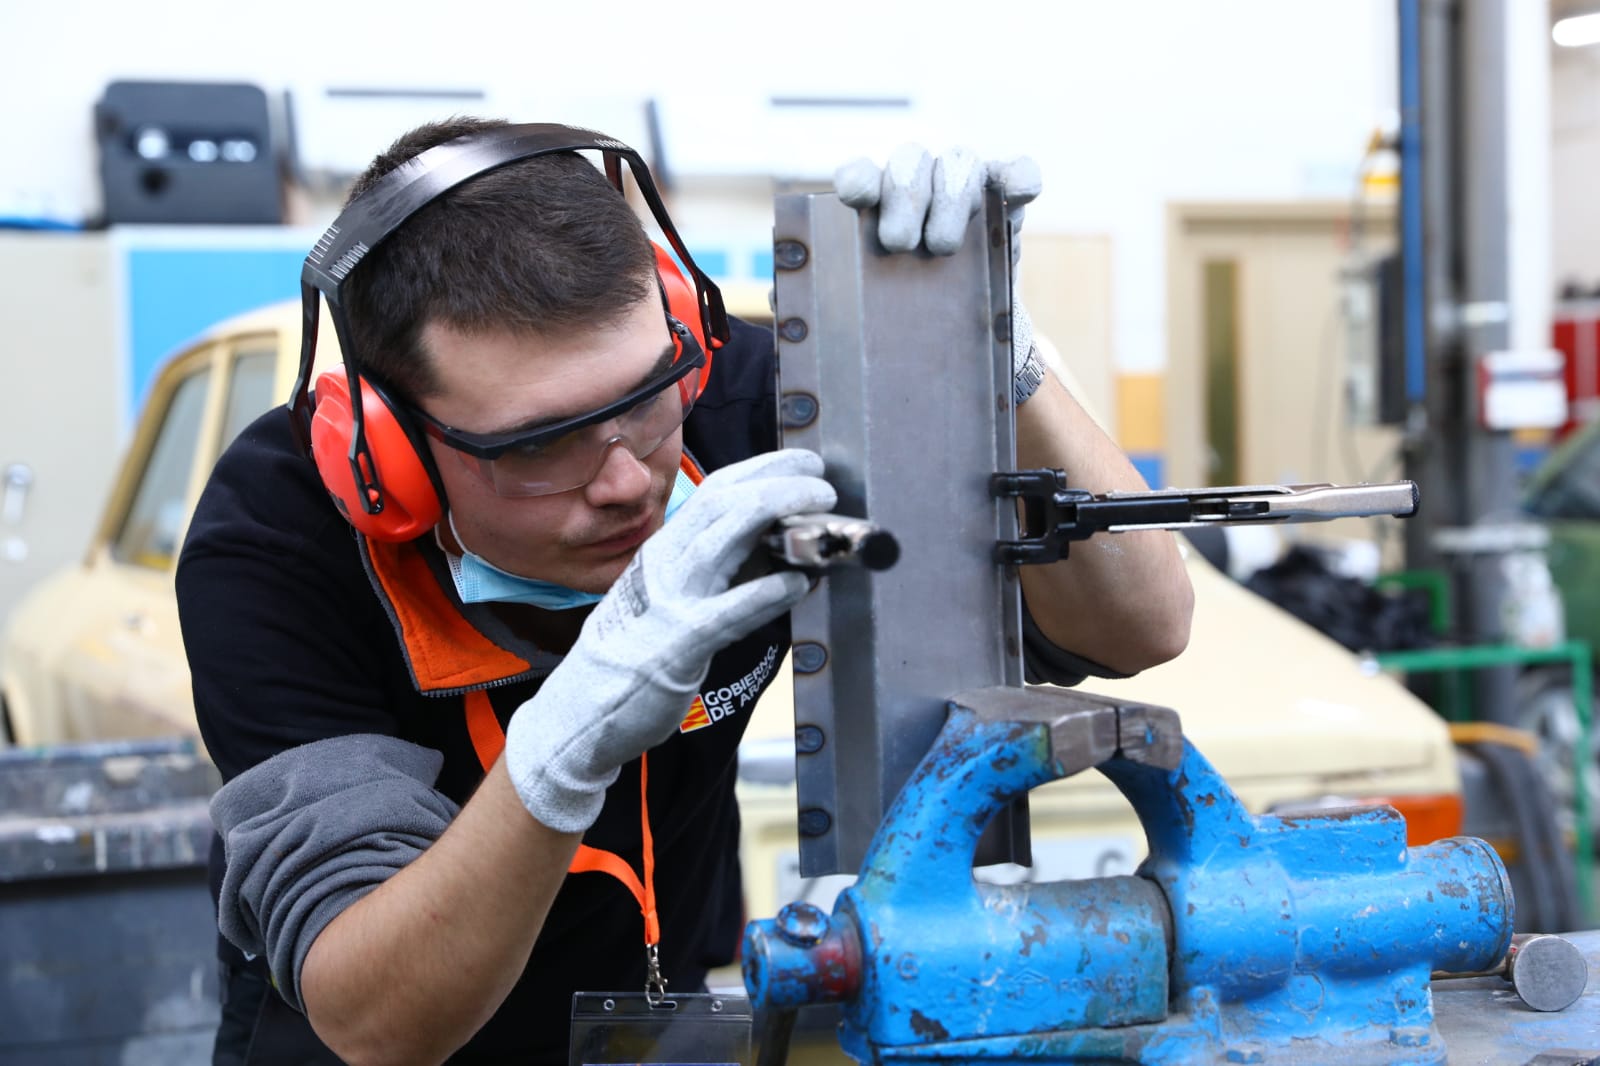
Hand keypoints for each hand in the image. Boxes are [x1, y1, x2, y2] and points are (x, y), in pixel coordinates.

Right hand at [504, 448, 836, 831]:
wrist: (582, 710)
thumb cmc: (635, 653)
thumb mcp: (674, 596)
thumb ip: (721, 573)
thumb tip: (783, 553)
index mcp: (665, 548)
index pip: (717, 490)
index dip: (765, 468)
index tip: (804, 464)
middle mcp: (665, 563)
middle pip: (724, 502)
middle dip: (778, 481)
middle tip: (822, 483)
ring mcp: (670, 600)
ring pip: (723, 538)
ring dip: (775, 514)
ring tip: (819, 512)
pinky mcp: (678, 644)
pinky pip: (725, 611)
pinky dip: (764, 593)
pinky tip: (797, 583)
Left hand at [834, 145, 1045, 403]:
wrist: (961, 333)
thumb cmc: (898, 313)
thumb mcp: (861, 309)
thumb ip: (823, 299)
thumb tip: (779, 302)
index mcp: (875, 202)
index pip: (861, 174)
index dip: (858, 179)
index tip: (855, 199)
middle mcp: (917, 182)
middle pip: (909, 163)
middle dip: (903, 198)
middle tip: (899, 245)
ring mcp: (965, 185)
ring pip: (959, 162)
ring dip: (952, 198)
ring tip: (943, 248)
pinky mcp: (1006, 199)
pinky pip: (1017, 173)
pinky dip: (1019, 176)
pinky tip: (1016, 191)